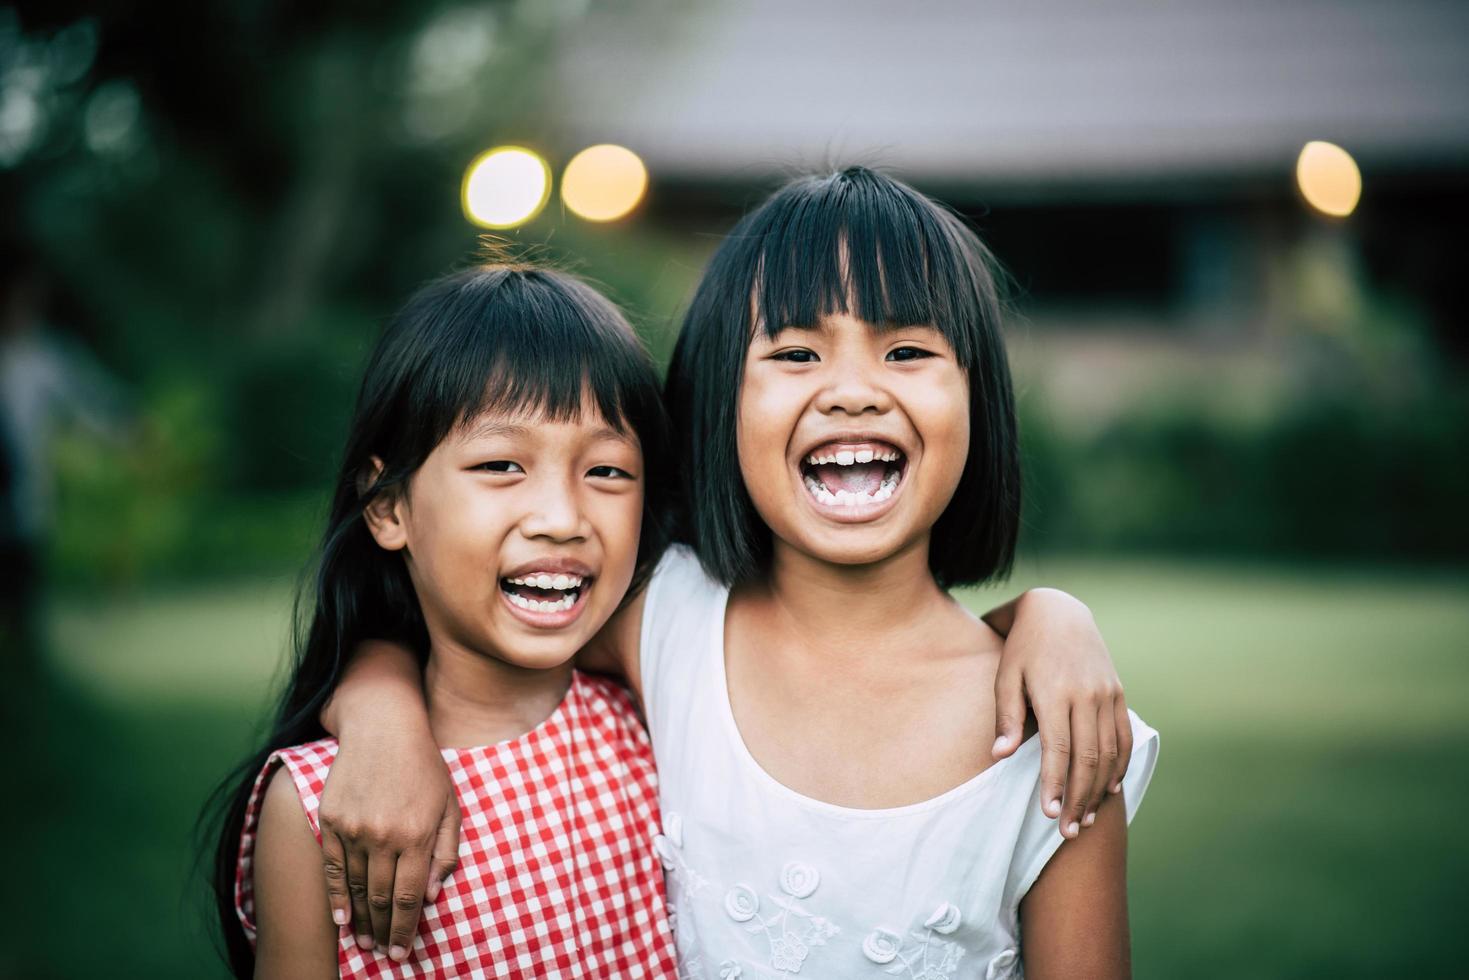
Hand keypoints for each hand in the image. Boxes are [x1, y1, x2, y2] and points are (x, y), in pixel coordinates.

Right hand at [317, 721, 460, 961]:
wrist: (383, 728)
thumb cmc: (424, 766)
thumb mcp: (449, 804)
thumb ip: (445, 850)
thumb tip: (433, 894)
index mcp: (417, 833)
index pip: (409, 895)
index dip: (405, 928)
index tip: (403, 951)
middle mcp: (384, 835)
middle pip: (381, 898)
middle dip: (384, 931)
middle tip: (385, 954)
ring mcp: (354, 828)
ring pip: (356, 887)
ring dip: (360, 920)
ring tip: (364, 942)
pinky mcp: (331, 820)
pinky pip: (333, 868)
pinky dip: (336, 897)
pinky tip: (340, 919)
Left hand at [990, 588, 1131, 840]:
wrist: (1059, 612)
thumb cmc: (1022, 649)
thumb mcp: (1006, 676)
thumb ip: (1006, 717)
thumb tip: (1000, 757)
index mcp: (1055, 692)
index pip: (1059, 750)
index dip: (1055, 785)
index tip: (1049, 814)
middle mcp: (1086, 695)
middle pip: (1088, 758)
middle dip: (1078, 798)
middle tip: (1068, 831)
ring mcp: (1106, 694)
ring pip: (1109, 753)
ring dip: (1099, 789)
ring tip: (1086, 818)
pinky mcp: (1117, 693)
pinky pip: (1123, 737)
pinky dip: (1119, 766)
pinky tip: (1109, 789)